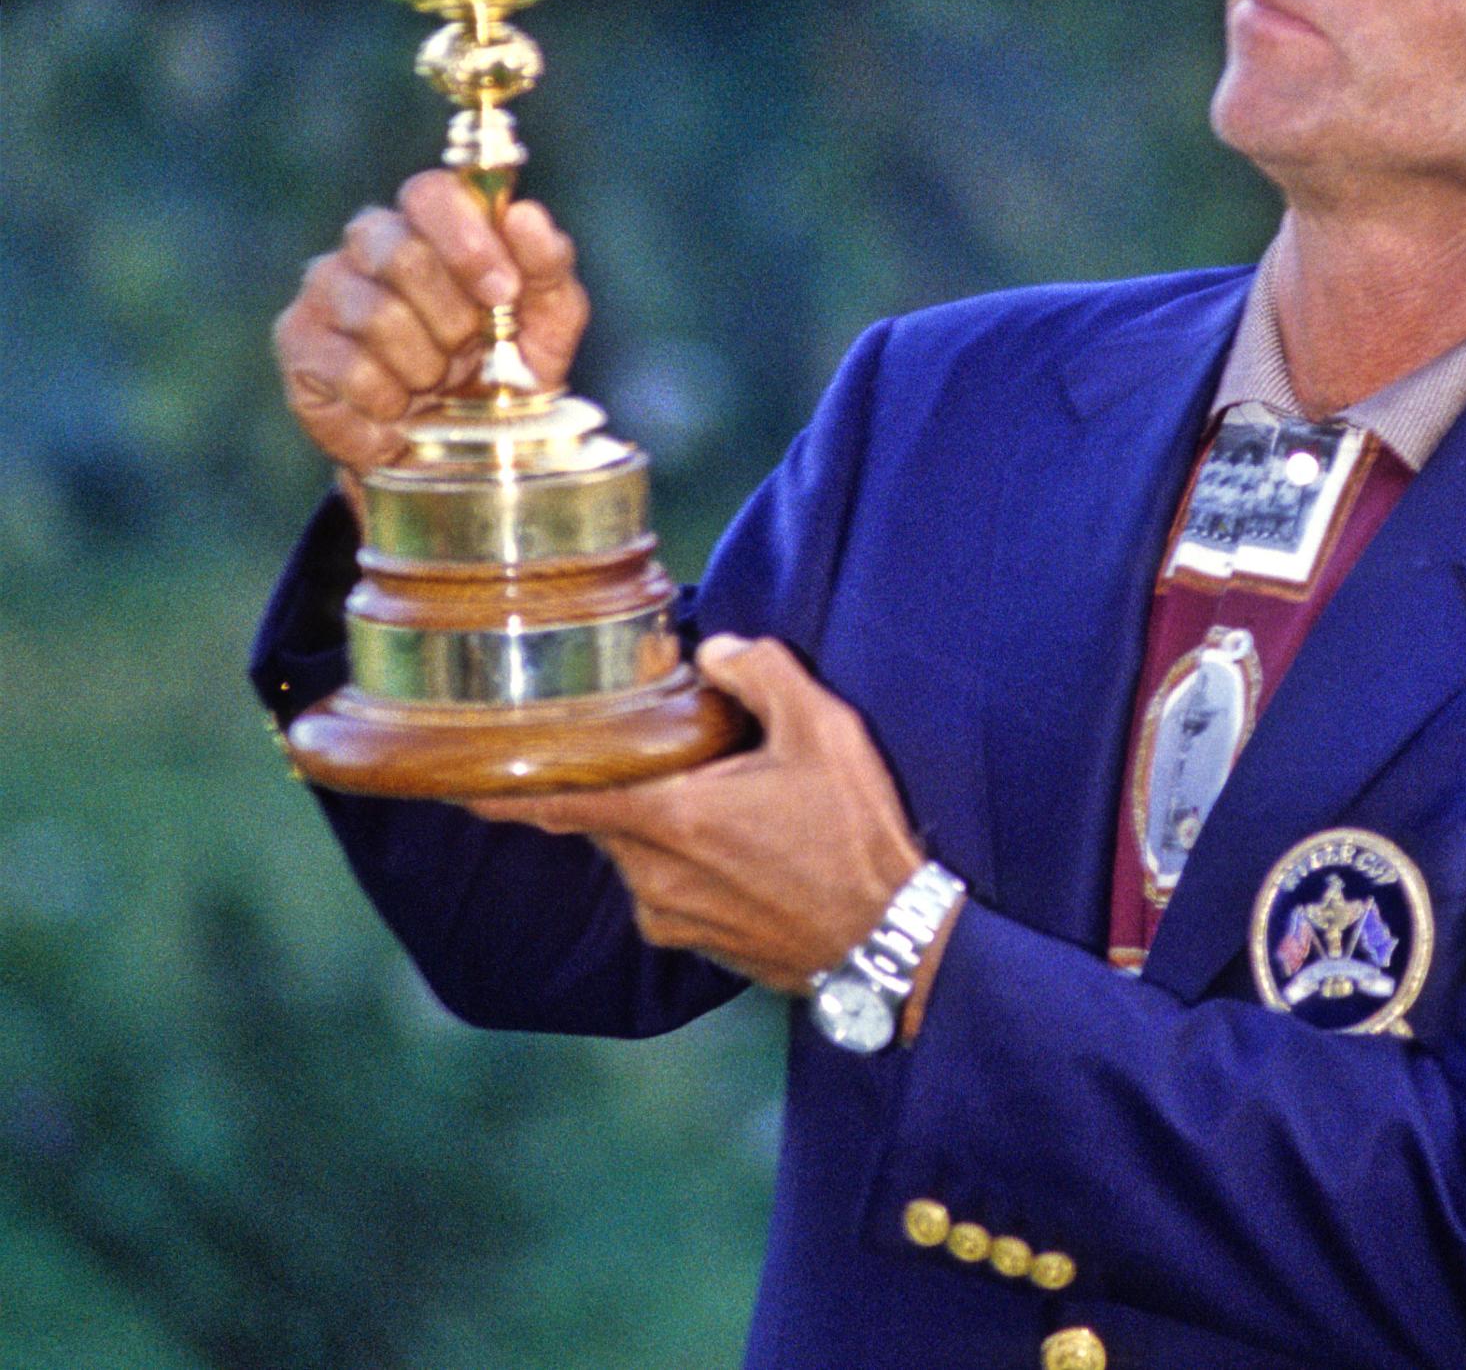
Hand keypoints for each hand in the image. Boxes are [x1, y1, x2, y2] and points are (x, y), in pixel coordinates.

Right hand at [272, 169, 588, 475]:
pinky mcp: (298, 341)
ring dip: (425, 364)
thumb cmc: (505, 371)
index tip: (502, 291)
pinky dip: (389, 398)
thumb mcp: (549, 320)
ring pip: (376, 314)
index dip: (467, 240)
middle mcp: (368, 243)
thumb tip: (525, 214)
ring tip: (433, 380)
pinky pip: (350, 367)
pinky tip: (398, 406)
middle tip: (468, 349)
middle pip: (401, 252)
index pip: (430, 193)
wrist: (459, 450)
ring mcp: (325, 288)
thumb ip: (549, 264)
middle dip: (452, 317)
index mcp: (430, 224)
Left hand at [466, 636, 928, 996]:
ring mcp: (671, 916)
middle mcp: (655, 873)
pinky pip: (667, 886)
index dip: (499, 787)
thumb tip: (712, 651)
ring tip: (731, 799)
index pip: (557, 800)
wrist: (890, 944)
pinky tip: (747, 846)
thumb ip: (761, 673)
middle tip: (653, 751)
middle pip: (604, 816)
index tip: (446, 778)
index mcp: (672, 816)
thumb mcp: (825, 732)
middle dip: (619, 783)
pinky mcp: (695, 944)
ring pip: (638, 850)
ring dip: (663, 821)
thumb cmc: (856, 835)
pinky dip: (686, 859)